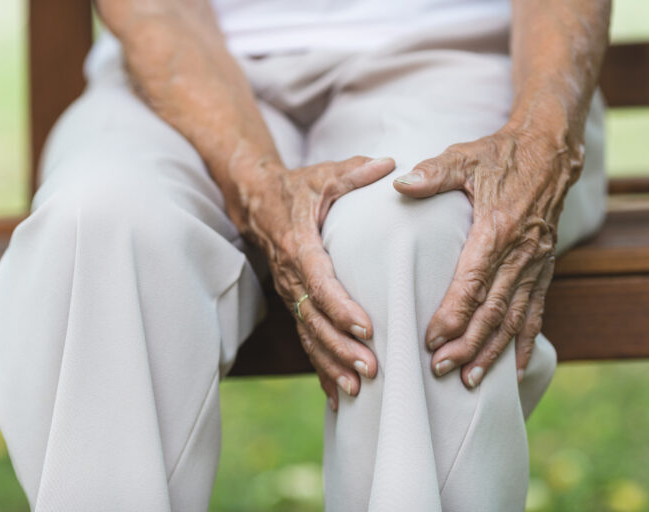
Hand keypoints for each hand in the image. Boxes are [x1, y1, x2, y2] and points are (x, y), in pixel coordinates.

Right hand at [245, 156, 395, 408]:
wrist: (256, 200)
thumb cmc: (297, 188)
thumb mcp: (325, 174)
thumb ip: (356, 173)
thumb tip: (392, 164)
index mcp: (300, 245)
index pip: (319, 282)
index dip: (341, 307)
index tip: (367, 328)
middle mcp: (290, 275)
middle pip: (314, 318)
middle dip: (341, 347)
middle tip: (372, 369)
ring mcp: (289, 292)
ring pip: (308, 334)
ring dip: (332, 363)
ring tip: (359, 389)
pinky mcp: (292, 302)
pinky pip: (305, 338)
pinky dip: (321, 367)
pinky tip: (339, 396)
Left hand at [393, 128, 582, 387]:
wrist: (549, 151)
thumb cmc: (499, 156)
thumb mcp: (464, 158)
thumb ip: (433, 174)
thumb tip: (400, 184)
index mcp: (497, 229)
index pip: (472, 282)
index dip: (453, 314)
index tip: (431, 339)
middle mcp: (520, 253)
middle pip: (492, 309)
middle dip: (467, 343)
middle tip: (440, 370)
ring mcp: (536, 264)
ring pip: (514, 318)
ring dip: (493, 351)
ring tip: (471, 380)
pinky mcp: (544, 269)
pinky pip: (536, 311)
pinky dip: (525, 342)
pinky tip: (516, 368)